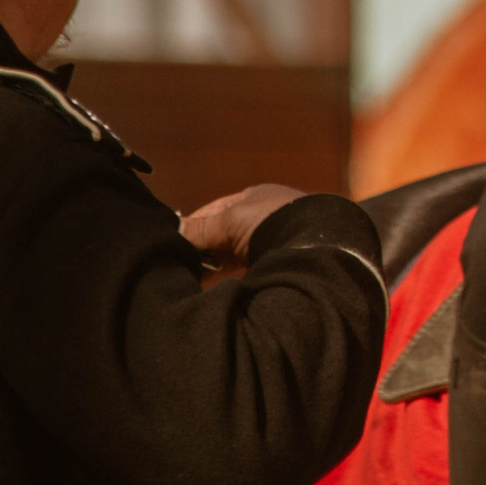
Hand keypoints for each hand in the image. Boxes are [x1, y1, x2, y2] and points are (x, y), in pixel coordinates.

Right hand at [181, 184, 306, 270]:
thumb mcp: (230, 220)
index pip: (214, 211)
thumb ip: (200, 228)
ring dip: (215, 265)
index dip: (192, 227)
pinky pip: (245, 270)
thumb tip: (170, 231)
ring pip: (233, 255)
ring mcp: (272, 241)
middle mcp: (264, 217)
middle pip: (223, 235)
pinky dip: (229, 277)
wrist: (315, 247)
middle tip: (179, 266)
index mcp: (255, 198)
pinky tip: (212, 286)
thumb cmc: (271, 222)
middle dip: (203, 250)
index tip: (172, 244)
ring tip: (190, 278)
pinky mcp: (277, 265)